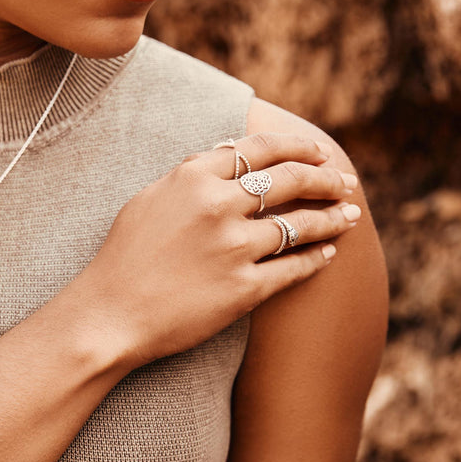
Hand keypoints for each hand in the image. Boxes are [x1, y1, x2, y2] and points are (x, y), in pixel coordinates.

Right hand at [73, 133, 360, 368]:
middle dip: (326, 177)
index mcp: (193, 177)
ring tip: (350, 215)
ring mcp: (234, 248)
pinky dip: (317, 258)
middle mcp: (218, 206)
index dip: (298, 147)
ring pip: (301, 224)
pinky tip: (328, 253)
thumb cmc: (124, 255)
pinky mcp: (244, 289)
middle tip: (344, 181)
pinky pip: (294, 268)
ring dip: (332, 218)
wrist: (110, 314)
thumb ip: (190, 174)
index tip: (318, 152)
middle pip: (290, 179)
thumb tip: (226, 155)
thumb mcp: (150, 198)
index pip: (261, 148)